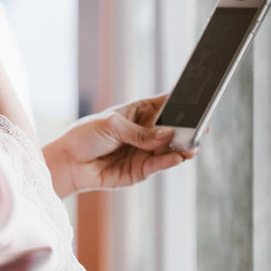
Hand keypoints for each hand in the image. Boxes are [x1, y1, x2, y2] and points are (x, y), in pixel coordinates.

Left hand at [42, 94, 194, 197]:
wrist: (69, 162)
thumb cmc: (85, 136)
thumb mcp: (111, 126)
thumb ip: (139, 133)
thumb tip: (166, 135)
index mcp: (136, 112)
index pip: (162, 104)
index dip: (179, 102)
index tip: (197, 101)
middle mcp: (144, 131)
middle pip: (170, 128)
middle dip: (185, 127)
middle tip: (202, 126)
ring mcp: (144, 151)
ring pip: (169, 148)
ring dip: (182, 146)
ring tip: (193, 144)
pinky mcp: (141, 170)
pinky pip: (159, 164)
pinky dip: (170, 161)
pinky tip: (179, 156)